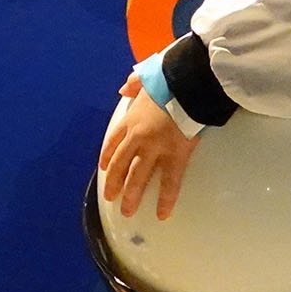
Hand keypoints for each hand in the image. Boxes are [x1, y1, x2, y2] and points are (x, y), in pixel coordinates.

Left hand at [99, 75, 198, 219]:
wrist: (186, 84)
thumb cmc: (168, 79)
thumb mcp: (146, 78)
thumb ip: (133, 84)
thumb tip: (124, 88)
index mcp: (130, 119)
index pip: (113, 142)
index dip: (107, 156)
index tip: (103, 168)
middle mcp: (138, 137)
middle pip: (120, 165)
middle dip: (114, 183)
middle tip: (111, 197)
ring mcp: (154, 149)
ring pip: (138, 178)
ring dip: (131, 196)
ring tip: (127, 211)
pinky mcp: (175, 156)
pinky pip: (169, 183)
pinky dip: (165, 200)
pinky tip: (162, 214)